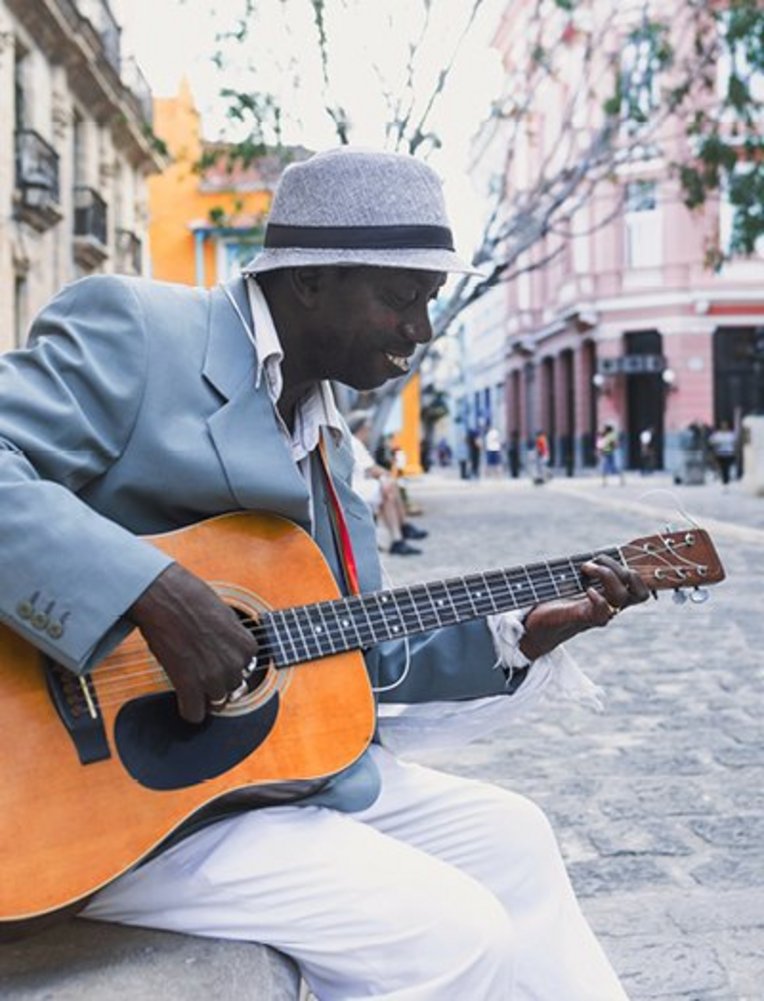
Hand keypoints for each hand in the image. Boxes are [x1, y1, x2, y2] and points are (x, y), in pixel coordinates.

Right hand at [127, 562, 257, 722]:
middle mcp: (234, 663)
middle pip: (233, 688)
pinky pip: (194, 714)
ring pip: (216, 702)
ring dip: (204, 695)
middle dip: (218, 680)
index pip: (246, 669)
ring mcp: (213, 676)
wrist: (163, 594)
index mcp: (247, 645)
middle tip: (200, 667)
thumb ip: (232, 638)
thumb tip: (228, 653)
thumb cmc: (190, 597)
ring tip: (190, 678)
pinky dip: (188, 709)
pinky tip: (182, 697)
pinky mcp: (188, 684)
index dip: (229, 663)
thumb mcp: (225, 615)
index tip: (214, 656)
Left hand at [519, 554, 648, 660]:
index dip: (651, 573)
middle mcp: (609, 607)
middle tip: (595, 561)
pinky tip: (588, 590)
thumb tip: (595, 555)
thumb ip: (587, 570)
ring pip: (621, 597)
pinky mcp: (580, 619)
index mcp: (610, 596)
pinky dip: (599, 599)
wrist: (535, 625)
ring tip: (584, 567)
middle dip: (623, 569)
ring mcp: (596, 614)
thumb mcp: (571, 580)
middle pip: (638, 592)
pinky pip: (601, 613)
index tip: (643, 555)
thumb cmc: (552, 599)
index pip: (640, 589)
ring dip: (607, 575)